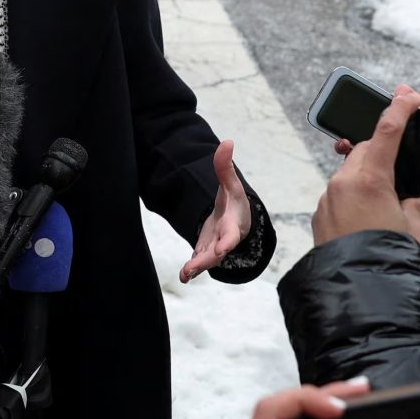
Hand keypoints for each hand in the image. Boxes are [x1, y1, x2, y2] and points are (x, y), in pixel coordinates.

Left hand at [180, 141, 250, 282]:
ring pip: (206, 261)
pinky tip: (183, 276)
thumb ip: (225, 167)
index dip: (227, 242)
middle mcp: (224, 241)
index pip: (231, 234)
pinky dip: (191, 271)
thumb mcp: (231, 186)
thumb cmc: (235, 204)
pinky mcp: (203, 253)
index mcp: (232, 225)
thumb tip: (227, 142)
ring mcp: (213, 249)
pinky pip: (197, 264)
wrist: (236, 222)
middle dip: (208, 259)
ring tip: (186, 274)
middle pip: (217, 253)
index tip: (222, 249)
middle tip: (197, 266)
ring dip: (197, 267)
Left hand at [313, 86, 419, 246]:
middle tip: (400, 171)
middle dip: (382, 154)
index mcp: (371, 179)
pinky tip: (366, 220)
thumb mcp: (413, 231)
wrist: (354, 287)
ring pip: (350, 174)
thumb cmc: (385, 257)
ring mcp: (329, 198)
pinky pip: (339, 196)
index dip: (399, 109)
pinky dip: (353, 200)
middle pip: (365, 151)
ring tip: (386, 206)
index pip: (387, 131)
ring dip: (367, 180)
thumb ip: (418, 209)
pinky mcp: (320, 215)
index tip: (408, 95)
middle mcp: (345, 182)